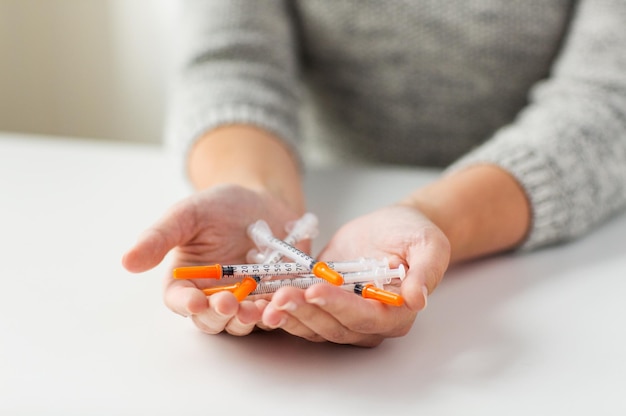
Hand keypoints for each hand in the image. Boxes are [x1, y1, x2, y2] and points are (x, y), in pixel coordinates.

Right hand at [122, 184, 304, 335]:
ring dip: (249, 319)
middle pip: (211, 320)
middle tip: (229, 303)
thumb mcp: (188, 214)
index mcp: (186, 281)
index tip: (193, 300)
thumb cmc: (220, 206)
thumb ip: (160, 236)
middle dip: (219, 314)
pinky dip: (278, 312)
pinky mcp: (273, 298)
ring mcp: (245, 301)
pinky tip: (283, 304)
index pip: (179, 301)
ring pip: (242, 322)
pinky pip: (274, 313)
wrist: (263, 201)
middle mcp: (213, 297)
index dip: (185, 304)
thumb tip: (127, 261)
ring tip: (257, 309)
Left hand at [260, 204, 449, 346]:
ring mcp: (343, 314)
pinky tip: (258, 301)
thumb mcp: (429, 245)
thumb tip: (417, 299)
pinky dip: (279, 308)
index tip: (316, 290)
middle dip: (306, 312)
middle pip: (334, 326)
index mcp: (396, 313)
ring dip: (289, 315)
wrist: (394, 227)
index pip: (365, 317)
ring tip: (265, 302)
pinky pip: (301, 311)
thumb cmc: (415, 234)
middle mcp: (368, 322)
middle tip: (282, 295)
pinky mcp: (324, 302)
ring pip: (313, 324)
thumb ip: (426, 271)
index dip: (339, 307)